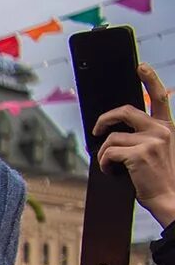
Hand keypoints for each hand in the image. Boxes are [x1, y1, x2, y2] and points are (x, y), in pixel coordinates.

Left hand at [94, 64, 174, 227]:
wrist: (170, 198)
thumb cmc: (160, 178)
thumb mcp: (158, 151)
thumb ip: (145, 137)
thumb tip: (115, 132)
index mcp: (167, 127)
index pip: (159, 97)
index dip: (150, 79)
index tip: (140, 66)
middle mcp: (161, 130)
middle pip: (125, 111)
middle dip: (105, 119)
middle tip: (97, 130)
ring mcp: (151, 140)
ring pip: (112, 138)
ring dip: (104, 154)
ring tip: (111, 166)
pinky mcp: (139, 153)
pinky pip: (108, 153)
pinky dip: (104, 164)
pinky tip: (112, 171)